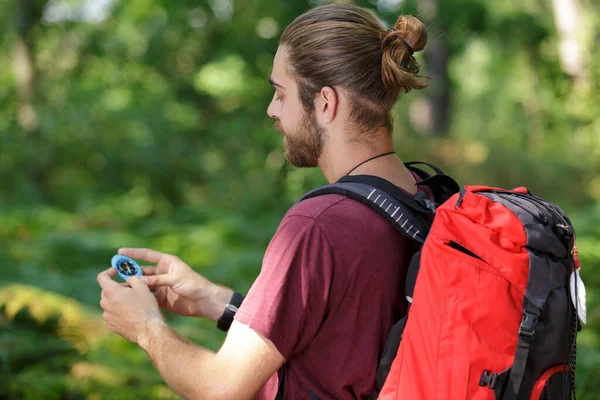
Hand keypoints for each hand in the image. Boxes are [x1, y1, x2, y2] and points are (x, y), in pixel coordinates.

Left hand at [97, 268, 164, 345]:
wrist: (148, 330)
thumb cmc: (146, 307)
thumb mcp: (142, 286)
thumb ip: (133, 278)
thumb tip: (128, 279)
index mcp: (110, 292)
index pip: (102, 277)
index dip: (109, 272)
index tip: (116, 271)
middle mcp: (105, 304)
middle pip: (106, 291)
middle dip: (117, 287)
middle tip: (131, 288)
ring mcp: (107, 316)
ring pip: (110, 303)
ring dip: (119, 300)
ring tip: (134, 302)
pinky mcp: (111, 325)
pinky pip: (113, 314)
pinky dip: (120, 311)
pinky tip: (132, 313)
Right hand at [118, 248, 233, 321]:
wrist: (203, 301)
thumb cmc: (193, 284)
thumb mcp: (175, 279)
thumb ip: (158, 279)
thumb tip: (139, 281)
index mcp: (167, 262)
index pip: (147, 255)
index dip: (133, 253)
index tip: (120, 252)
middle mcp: (162, 273)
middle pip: (142, 271)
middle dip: (129, 271)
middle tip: (114, 272)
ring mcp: (161, 285)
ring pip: (142, 284)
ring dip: (132, 285)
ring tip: (118, 286)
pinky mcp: (161, 298)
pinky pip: (147, 295)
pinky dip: (138, 296)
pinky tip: (128, 298)